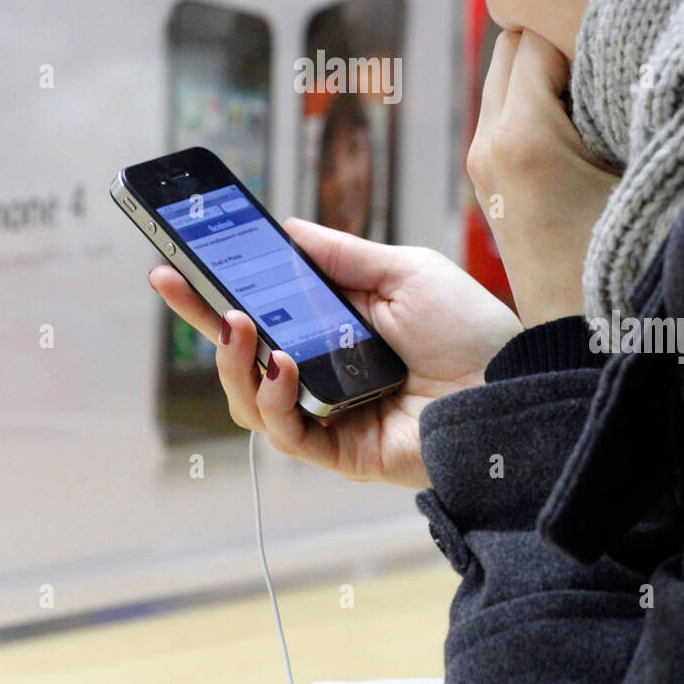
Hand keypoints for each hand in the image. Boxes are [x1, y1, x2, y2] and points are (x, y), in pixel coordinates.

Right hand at [148, 218, 521, 488]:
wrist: (514, 384)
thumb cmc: (470, 327)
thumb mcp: (403, 271)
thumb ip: (339, 255)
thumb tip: (283, 230)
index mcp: (336, 323)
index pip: (264, 305)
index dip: (219, 285)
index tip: (179, 255)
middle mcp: (326, 369)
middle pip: (244, 352)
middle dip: (202, 317)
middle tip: (170, 283)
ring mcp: (330, 412)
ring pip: (251, 398)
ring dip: (233, 361)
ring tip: (238, 327)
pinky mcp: (343, 452)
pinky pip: (287, 434)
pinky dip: (273, 400)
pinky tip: (282, 368)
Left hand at [467, 28, 619, 328]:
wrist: (575, 332)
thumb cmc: (613, 256)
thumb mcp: (628, 170)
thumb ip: (611, 102)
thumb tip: (608, 52)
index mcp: (521, 135)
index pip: (534, 37)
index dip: (574, 32)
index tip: (607, 52)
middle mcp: (488, 141)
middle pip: (506, 47)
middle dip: (549, 43)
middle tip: (597, 66)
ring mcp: (481, 160)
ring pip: (500, 76)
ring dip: (538, 72)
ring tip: (587, 99)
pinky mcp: (486, 176)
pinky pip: (501, 109)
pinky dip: (530, 100)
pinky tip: (572, 124)